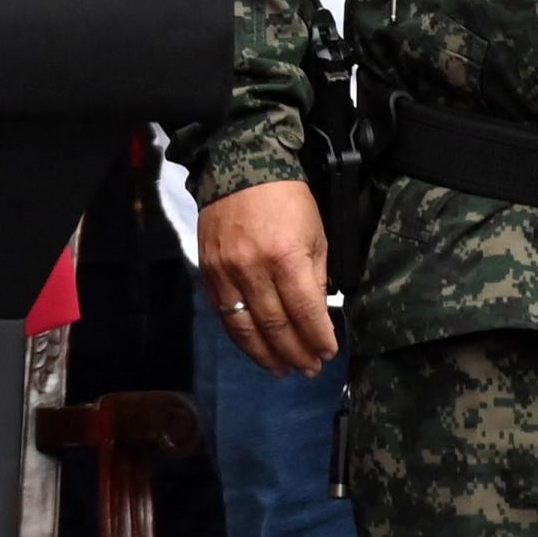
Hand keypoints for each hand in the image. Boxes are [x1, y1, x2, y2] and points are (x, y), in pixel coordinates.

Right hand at [198, 178, 340, 377]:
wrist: (240, 165)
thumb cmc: (287, 199)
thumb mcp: (316, 234)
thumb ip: (315, 276)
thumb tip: (315, 315)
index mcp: (286, 256)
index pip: (304, 311)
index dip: (318, 337)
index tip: (329, 352)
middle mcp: (253, 268)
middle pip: (275, 325)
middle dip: (296, 352)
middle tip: (309, 369)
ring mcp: (226, 271)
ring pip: (245, 326)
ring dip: (266, 354)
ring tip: (282, 370)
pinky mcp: (208, 271)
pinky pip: (225, 313)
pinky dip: (241, 336)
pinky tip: (255, 348)